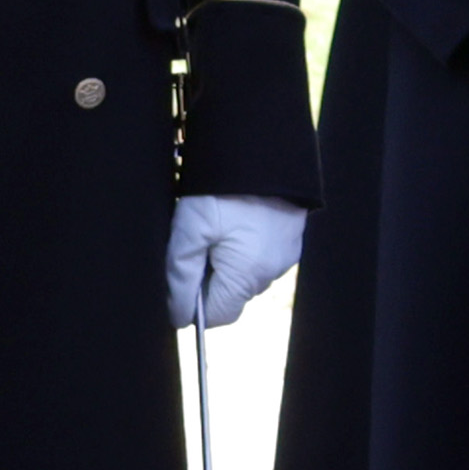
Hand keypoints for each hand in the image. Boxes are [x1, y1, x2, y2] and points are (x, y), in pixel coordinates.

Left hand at [166, 194, 303, 331]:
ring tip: (215, 226)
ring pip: (244, 275)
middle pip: (229, 295)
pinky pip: (259, 257)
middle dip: (208, 276)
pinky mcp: (289, 241)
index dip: (192, 303)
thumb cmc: (223, 191)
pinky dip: (243, 247)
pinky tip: (235, 221)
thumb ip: (180, 276)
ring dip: (225, 260)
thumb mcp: (190, 230)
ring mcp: (285, 258)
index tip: (179, 275)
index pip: (217, 316)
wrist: (264, 152)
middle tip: (196, 240)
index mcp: (247, 276)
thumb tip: (178, 316)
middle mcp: (270, 274)